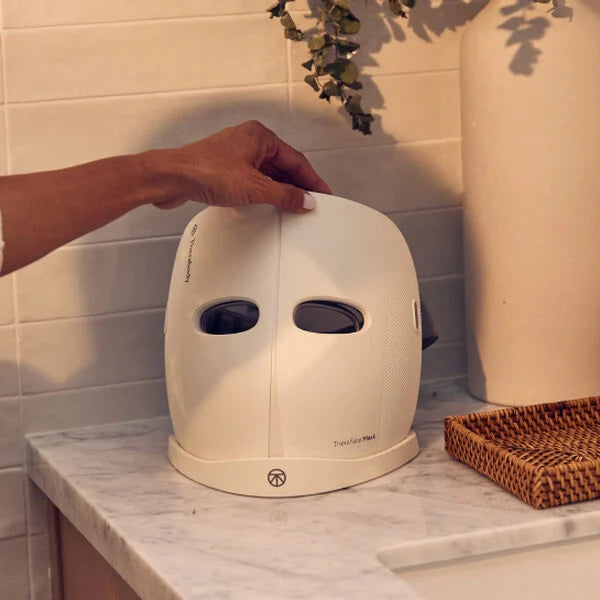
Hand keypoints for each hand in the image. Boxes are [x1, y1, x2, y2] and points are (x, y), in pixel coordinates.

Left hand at [152, 120, 331, 212]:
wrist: (170, 177)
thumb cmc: (205, 171)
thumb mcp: (255, 187)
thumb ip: (284, 195)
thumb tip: (305, 200)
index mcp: (260, 136)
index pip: (296, 160)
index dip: (311, 179)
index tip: (322, 194)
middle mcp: (248, 141)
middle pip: (282, 165)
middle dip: (296, 185)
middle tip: (308, 202)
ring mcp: (235, 154)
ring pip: (266, 173)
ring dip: (279, 189)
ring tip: (290, 206)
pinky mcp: (223, 168)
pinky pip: (252, 179)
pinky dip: (262, 191)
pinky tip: (266, 203)